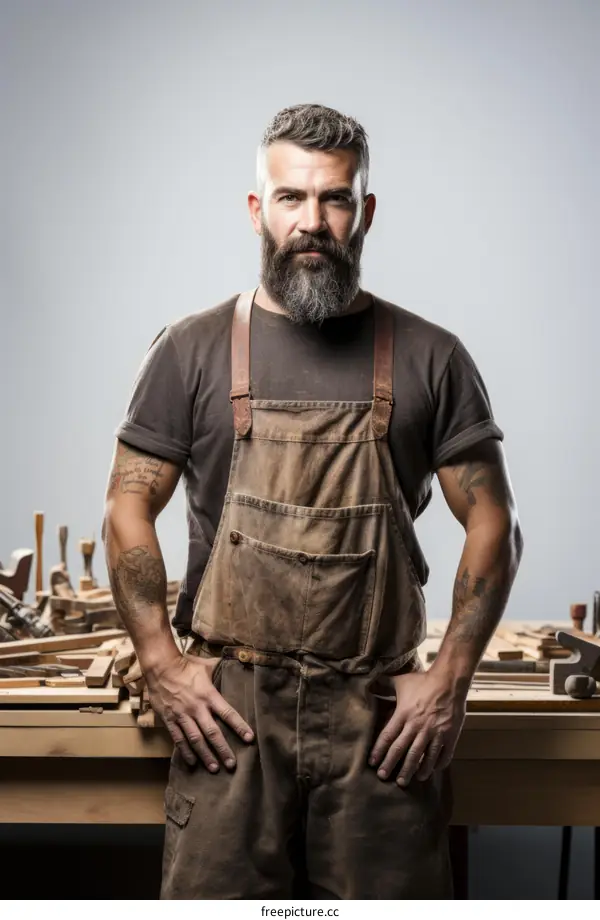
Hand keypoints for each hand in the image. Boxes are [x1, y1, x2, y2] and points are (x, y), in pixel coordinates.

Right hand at [146, 655, 253, 771]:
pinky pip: (178, 739)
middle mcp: (197, 708)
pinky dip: (185, 752)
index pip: (228, 713)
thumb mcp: (206, 665)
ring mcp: (182, 715)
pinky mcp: (170, 720)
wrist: (160, 667)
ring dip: (206, 755)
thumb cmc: (186, 665)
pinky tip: (192, 762)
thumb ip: (220, 669)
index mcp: (209, 695)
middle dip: (223, 749)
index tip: (249, 739)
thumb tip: (235, 664)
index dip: (239, 726)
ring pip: (196, 740)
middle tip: (232, 765)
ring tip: (215, 768)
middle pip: (212, 732)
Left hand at [368, 670, 466, 785]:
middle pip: (402, 750)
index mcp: (404, 714)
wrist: (449, 681)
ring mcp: (434, 732)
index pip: (388, 736)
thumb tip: (369, 683)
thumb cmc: (424, 681)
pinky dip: (436, 765)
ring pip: (421, 757)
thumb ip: (384, 684)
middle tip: (383, 777)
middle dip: (391, 765)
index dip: (379, 751)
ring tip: (405, 781)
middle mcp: (417, 726)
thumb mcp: (401, 681)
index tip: (373, 763)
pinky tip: (430, 771)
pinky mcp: (449, 736)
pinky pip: (442, 755)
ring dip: (412, 770)